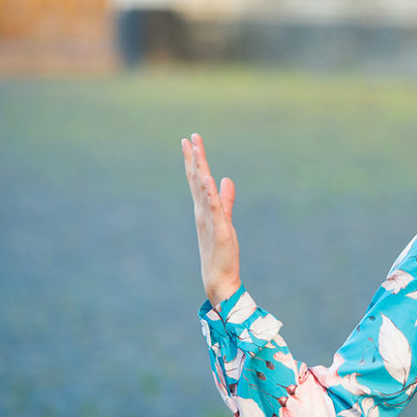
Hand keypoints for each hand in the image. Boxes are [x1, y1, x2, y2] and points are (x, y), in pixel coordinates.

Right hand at [182, 133, 241, 306]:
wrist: (219, 279)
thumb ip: (225, 200)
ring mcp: (209, 219)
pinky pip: (214, 207)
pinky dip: (210, 192)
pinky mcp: (219, 229)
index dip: (194, 160)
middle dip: (194, 158)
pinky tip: (207, 177)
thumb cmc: (220, 252)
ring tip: (196, 149)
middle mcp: (202, 212)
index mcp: (203, 209)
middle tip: (189, 137)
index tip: (191, 141)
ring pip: (202, 189)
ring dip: (199, 169)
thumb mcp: (225, 220)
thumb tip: (227, 180)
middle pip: (196, 180)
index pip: (197, 180)